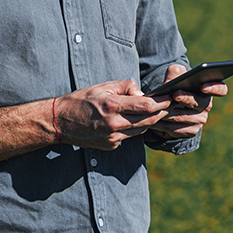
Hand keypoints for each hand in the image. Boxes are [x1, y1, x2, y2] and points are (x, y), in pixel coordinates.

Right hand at [55, 80, 170, 149]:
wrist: (60, 122)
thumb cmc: (82, 100)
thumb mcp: (103, 86)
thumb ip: (126, 87)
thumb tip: (142, 93)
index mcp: (112, 106)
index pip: (146, 106)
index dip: (162, 102)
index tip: (171, 97)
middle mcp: (114, 124)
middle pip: (148, 120)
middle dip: (162, 112)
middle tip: (171, 105)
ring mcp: (112, 138)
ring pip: (141, 129)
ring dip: (150, 120)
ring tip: (157, 111)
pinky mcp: (111, 146)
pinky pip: (129, 136)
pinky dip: (134, 128)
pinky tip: (133, 120)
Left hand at [150, 64, 227, 139]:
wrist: (171, 104)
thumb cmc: (176, 84)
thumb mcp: (175, 75)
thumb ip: (174, 73)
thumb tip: (170, 82)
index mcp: (208, 88)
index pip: (221, 89)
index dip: (214, 88)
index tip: (203, 86)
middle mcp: (206, 105)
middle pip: (198, 103)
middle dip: (186, 98)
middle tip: (175, 94)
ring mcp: (200, 120)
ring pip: (182, 116)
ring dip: (168, 112)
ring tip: (156, 107)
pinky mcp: (190, 131)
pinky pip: (174, 129)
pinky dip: (162, 124)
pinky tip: (153, 120)